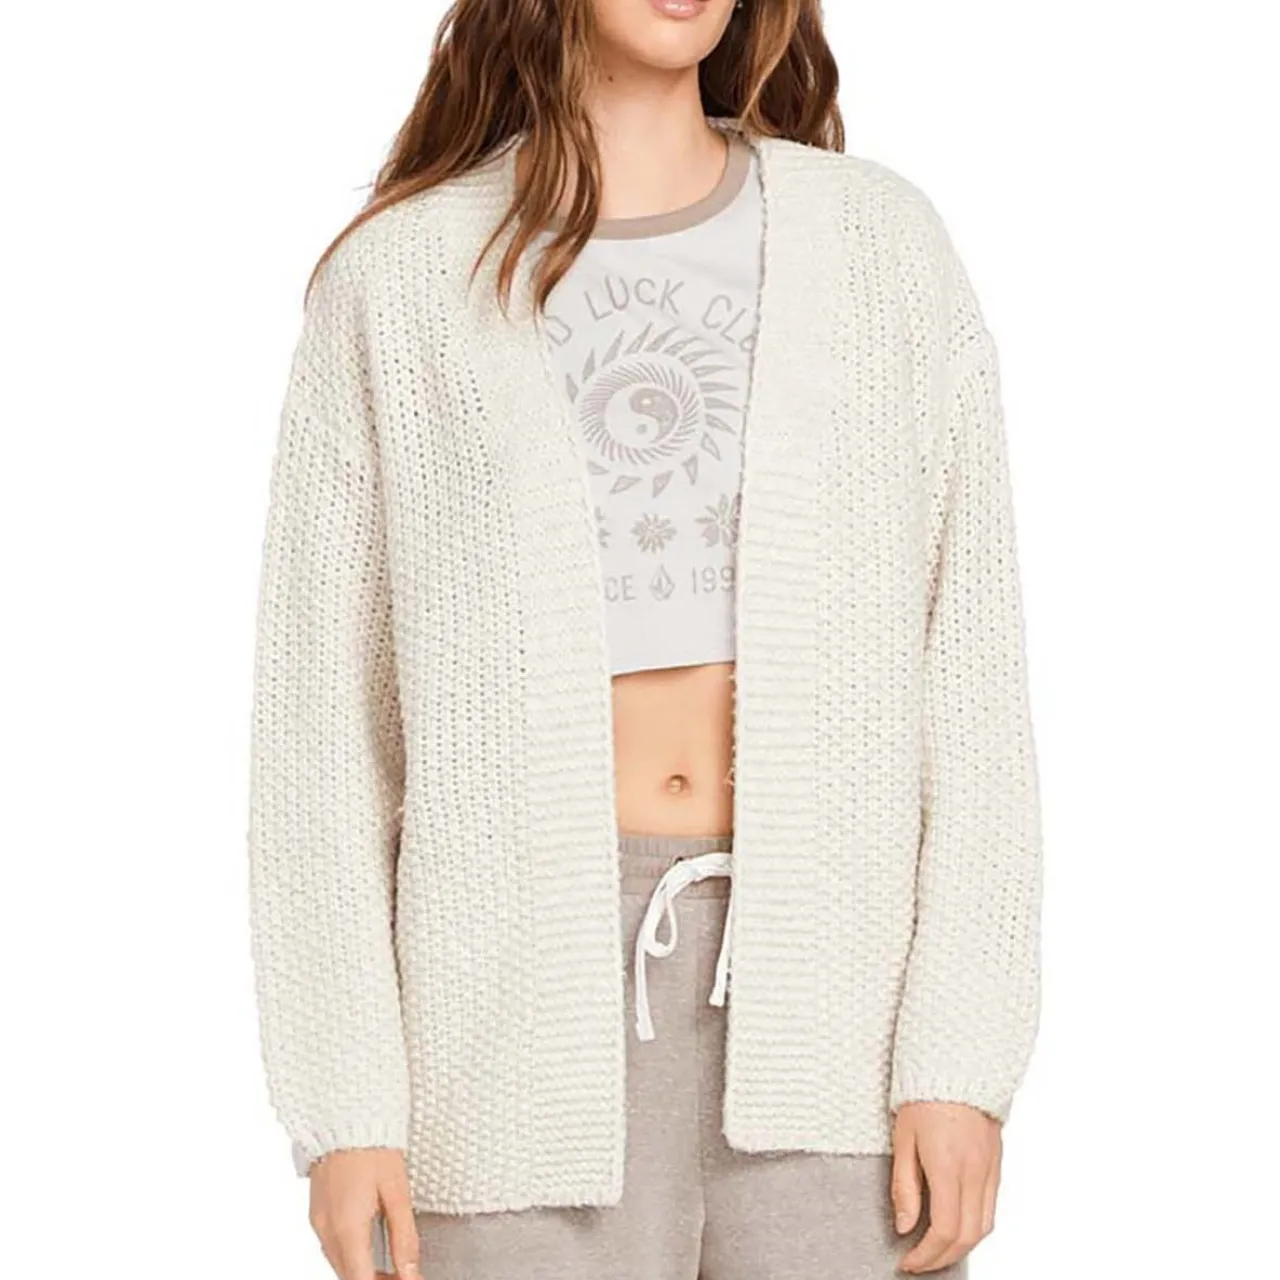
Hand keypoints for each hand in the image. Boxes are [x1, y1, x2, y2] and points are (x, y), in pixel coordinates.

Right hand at [308, 1147, 420, 1279]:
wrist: (344, 1116)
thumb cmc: (372, 1146)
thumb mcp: (397, 1191)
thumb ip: (404, 1236)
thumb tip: (410, 1273)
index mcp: (346, 1228)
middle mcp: (326, 1230)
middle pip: (348, 1276)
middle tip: (404, 1275)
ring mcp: (318, 1222)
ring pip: (339, 1264)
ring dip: (362, 1272)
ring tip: (393, 1267)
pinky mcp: (317, 1212)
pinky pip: (332, 1247)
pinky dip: (351, 1255)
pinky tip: (370, 1248)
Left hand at [892, 1101, 1000, 1273]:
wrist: (957, 1066)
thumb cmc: (924, 1097)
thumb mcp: (903, 1139)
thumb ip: (904, 1186)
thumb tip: (904, 1227)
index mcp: (949, 1168)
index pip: (943, 1230)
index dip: (926, 1255)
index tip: (907, 1262)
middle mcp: (975, 1173)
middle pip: (967, 1237)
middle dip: (942, 1258)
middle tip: (919, 1263)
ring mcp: (990, 1170)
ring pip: (985, 1227)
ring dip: (961, 1247)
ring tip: (936, 1251)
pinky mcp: (997, 1164)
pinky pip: (992, 1207)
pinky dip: (976, 1227)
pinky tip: (957, 1226)